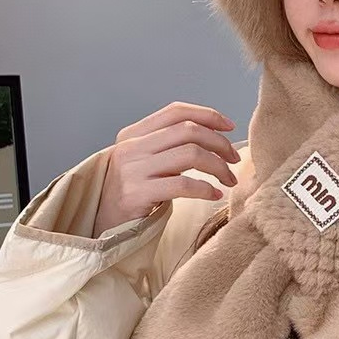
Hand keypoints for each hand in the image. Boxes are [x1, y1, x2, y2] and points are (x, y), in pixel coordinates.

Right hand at [92, 102, 241, 237]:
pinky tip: (215, 195)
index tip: (230, 126)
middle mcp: (131, 147)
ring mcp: (133, 170)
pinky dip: (206, 189)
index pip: (176, 111)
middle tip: (234, 159)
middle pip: (189, 130)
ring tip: (229, 179)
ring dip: (219, 166)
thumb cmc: (134, 193)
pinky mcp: (137, 194)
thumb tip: (216, 135)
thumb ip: (169, 144)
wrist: (104, 226)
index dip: (207, 115)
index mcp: (133, 133)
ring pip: (191, 154)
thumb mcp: (144, 161)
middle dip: (220, 143)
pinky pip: (183, 185)